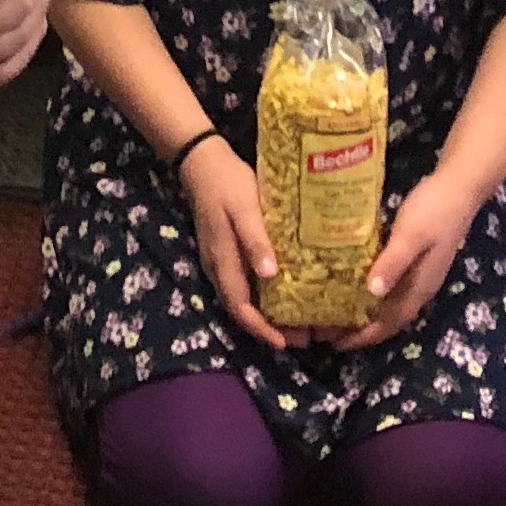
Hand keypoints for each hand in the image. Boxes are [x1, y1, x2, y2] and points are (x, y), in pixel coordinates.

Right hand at [179, 130, 292, 350]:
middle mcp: (220, 269)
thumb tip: (270, 276)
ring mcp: (221, 262)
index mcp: (223, 263)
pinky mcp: (227, 252)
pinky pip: (245, 284)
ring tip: (299, 320)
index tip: (285, 343)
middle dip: (270, 328)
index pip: (240, 309)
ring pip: (244, 299)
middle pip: (243, 310)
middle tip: (303, 336)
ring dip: (268, 314)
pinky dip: (265, 296)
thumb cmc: (228, 184)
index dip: (261, 330)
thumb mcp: (245, 209)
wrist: (203, 162)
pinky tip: (285, 290)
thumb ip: (256, 241)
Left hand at [335, 171, 478, 348]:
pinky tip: (353, 282)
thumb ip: (393, 263)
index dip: (363, 337)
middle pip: (388, 319)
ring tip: (334, 311)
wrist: (459, 185)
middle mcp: (419, 287)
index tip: (335, 344)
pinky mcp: (415, 259)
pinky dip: (370, 291)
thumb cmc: (434, 210)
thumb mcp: (411, 236)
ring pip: (388, 304)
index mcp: (419, 288)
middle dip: (359, 329)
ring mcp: (419, 274)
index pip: (389, 324)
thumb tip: (371, 293)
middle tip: (326, 330)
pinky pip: (390, 286)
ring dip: (364, 312)